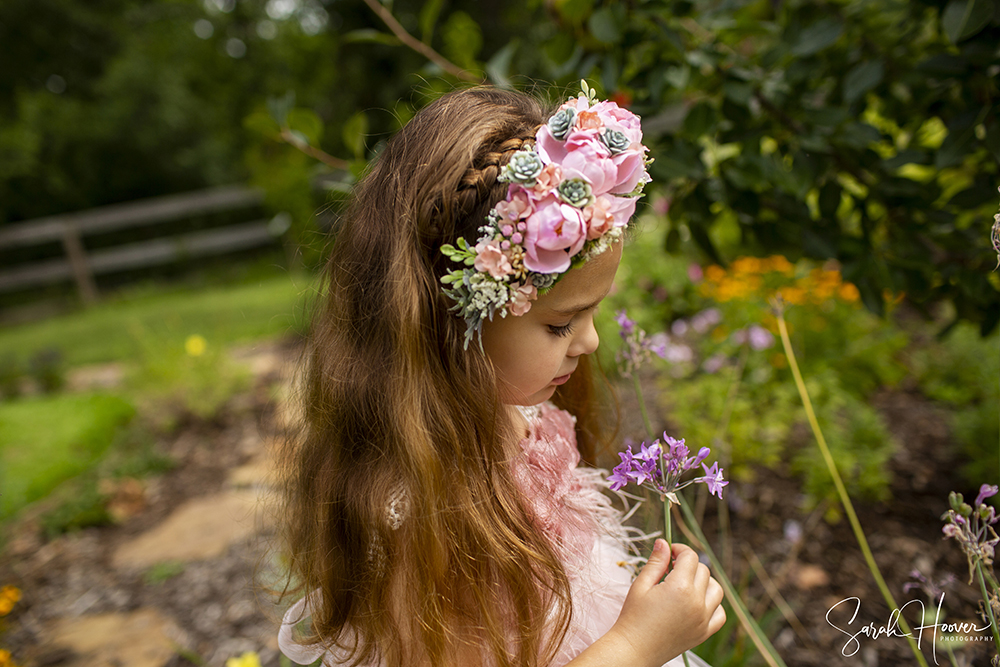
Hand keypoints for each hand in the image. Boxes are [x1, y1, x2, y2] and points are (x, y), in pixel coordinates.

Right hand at [606, 539, 725, 666]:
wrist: (634, 649)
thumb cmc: (633, 617)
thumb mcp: (641, 585)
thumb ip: (656, 562)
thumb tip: (664, 542)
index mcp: (679, 588)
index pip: (690, 557)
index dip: (679, 549)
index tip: (669, 552)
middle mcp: (696, 603)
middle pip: (703, 570)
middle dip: (688, 564)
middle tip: (671, 569)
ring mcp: (703, 619)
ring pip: (716, 589)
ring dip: (703, 582)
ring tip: (685, 584)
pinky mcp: (704, 633)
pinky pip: (720, 613)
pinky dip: (713, 604)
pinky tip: (697, 602)